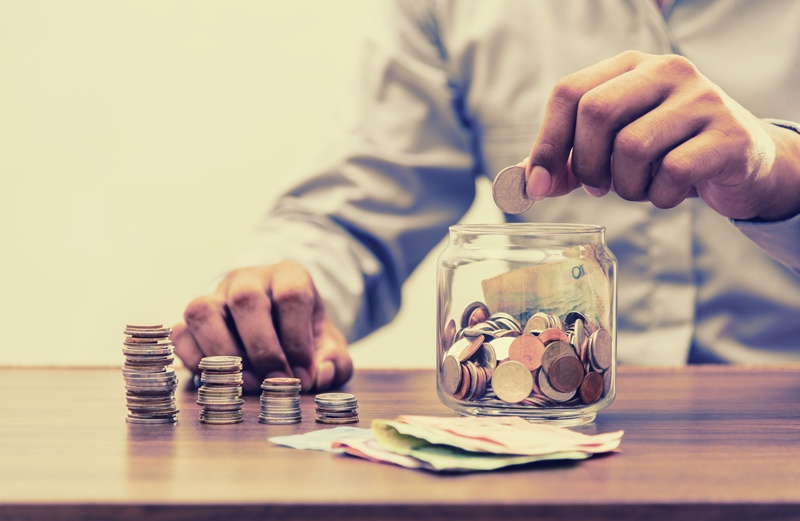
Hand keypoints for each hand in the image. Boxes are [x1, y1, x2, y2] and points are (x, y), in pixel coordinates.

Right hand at [171, 261, 352, 393]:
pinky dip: (194, 360)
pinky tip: (219, 381)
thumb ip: (335, 363)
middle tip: (273, 384)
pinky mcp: (194, 317)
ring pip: (203, 310)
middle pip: (246, 300)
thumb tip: (320, 376)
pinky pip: (180, 332)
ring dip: (222, 354)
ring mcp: (216, 295)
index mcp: (289, 276)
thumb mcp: (329, 347)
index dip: (297, 340)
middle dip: (261, 349)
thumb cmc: (304, 337)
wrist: (277, 326)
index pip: (291, 296)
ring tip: (245, 385)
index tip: (304, 377)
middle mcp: (249, 279)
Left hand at [525, 50, 799, 220]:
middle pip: (596, 112)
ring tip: (641, 187)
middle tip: (598, 187)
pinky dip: (660, 195)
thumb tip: (528, 182)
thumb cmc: (667, 152)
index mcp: (630, 67)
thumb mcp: (614, 149)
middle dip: (586, 163)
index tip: (539, 184)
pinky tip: (669, 191)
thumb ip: (570, 161)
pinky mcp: (728, 134)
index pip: (568, 92)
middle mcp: (666, 71)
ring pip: (632, 147)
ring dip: (626, 185)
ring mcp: (702, 99)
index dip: (547, 142)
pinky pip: (672, 172)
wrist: (744, 161)